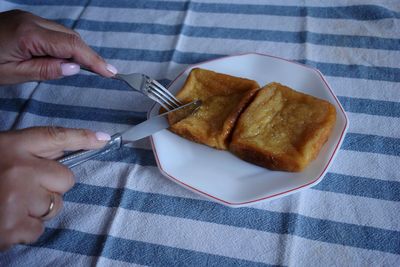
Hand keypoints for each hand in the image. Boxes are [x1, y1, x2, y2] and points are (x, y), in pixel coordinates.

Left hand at [0, 9, 116, 83]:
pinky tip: (66, 58)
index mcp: (29, 34)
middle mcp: (32, 20)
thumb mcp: (12, 74)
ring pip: (64, 32)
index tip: (110, 72)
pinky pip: (53, 31)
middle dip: (89, 55)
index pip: (71, 46)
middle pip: (71, 36)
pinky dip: (65, 45)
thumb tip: (74, 68)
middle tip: (104, 72)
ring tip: (89, 68)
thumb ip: (45, 70)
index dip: (94, 60)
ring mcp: (28, 17)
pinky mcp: (24, 20)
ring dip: (77, 50)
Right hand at [0, 126, 109, 249]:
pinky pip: (40, 229)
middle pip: (66, 179)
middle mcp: (19, 169)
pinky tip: (6, 220)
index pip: (55, 136)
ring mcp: (18, 198)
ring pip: (55, 206)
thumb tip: (67, 150)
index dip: (82, 137)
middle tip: (24, 188)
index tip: (103, 139)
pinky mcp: (14, 226)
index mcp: (12, 146)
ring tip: (10, 205)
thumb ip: (31, 151)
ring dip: (38, 209)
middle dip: (52, 186)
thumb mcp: (1, 153)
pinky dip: (26, 229)